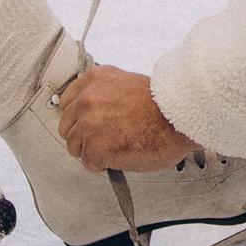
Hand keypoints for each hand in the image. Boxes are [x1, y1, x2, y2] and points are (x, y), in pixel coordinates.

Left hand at [56, 65, 201, 171]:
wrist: (178, 118)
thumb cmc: (163, 106)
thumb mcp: (127, 85)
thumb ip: (106, 96)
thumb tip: (97, 114)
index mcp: (94, 80)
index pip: (68, 102)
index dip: (79, 117)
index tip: (88, 124)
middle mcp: (87, 99)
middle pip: (67, 126)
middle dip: (83, 136)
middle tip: (104, 140)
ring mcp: (89, 123)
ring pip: (74, 147)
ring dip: (92, 152)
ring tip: (115, 149)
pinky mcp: (95, 146)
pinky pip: (89, 163)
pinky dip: (103, 165)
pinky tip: (119, 157)